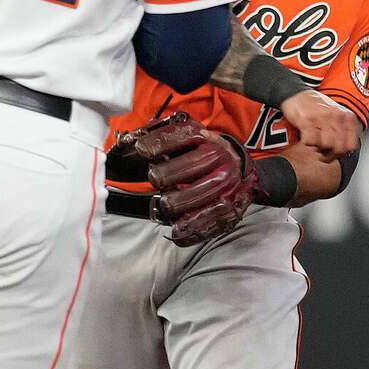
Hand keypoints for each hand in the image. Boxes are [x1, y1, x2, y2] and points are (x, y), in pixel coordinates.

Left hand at [110, 112, 257, 246]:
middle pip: (192, 166)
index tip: (141, 149)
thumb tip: (127, 143)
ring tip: (164, 204)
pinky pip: (213, 220)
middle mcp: (220, 158)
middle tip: (154, 178)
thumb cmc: (202, 155)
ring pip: (204, 194)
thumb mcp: (186, 141)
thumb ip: (159, 141)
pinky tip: (176, 232)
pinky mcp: (231, 208)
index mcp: (205, 138)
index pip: (182, 136)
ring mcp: (228, 184)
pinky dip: (192, 229)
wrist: (241, 170)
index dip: (160, 142)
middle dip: (168, 173)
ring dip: (180, 202)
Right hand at [279, 91, 359, 159]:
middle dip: (330, 156)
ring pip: (326, 145)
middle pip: (339, 148)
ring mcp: (322, 118)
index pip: (351, 145)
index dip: (342, 154)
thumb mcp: (337, 114)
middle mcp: (336, 117)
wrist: (297, 93)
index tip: (335, 154)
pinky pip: (310, 140)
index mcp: (346, 116)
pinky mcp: (307, 120)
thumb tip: (347, 149)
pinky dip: (308, 144)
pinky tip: (307, 140)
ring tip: (315, 147)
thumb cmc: (317, 106)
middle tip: (324, 155)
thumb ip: (344, 128)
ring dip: (319, 150)